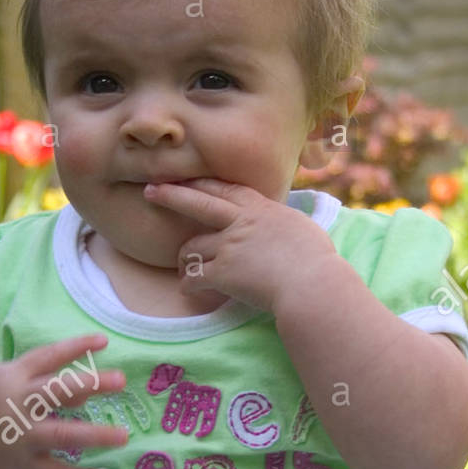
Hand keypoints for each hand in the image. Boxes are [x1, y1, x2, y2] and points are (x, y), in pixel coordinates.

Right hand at [0, 334, 128, 468]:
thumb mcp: (9, 382)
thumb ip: (46, 382)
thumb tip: (86, 395)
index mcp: (12, 377)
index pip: (47, 357)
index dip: (75, 347)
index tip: (104, 340)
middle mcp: (17, 405)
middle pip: (55, 392)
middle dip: (88, 384)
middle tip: (121, 379)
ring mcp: (20, 437)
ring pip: (60, 435)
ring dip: (93, 435)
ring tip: (123, 436)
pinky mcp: (23, 465)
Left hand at [143, 178, 335, 314]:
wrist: (312, 283)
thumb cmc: (317, 260)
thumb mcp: (302, 229)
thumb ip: (284, 224)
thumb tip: (287, 227)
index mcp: (261, 209)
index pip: (227, 190)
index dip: (204, 183)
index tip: (188, 178)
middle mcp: (240, 223)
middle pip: (198, 203)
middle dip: (171, 195)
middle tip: (150, 191)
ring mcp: (229, 247)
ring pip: (191, 247)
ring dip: (185, 258)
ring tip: (184, 267)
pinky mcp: (222, 274)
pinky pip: (194, 278)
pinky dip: (189, 285)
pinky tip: (189, 290)